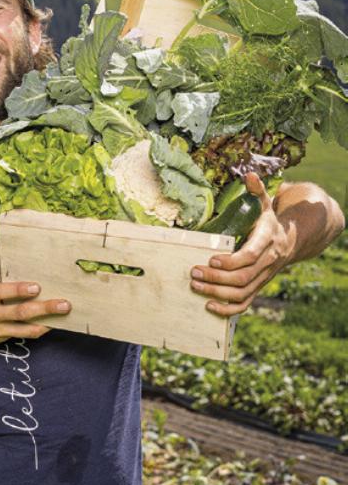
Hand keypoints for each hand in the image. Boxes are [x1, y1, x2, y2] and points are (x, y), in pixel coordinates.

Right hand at [0, 267, 70, 349]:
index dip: (19, 290)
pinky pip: (21, 335)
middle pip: (19, 312)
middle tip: (64, 304)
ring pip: (23, 329)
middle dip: (44, 308)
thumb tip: (11, 256)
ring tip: (63, 317)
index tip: (37, 287)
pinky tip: (49, 325)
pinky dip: (36, 330)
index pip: (0, 292)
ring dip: (45, 323)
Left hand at [190, 173, 294, 316]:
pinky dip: (228, 309)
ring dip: (217, 293)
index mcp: (267, 240)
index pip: (251, 255)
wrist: (290, 241)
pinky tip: (209, 307)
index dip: (232, 260)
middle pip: (243, 276)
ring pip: (242, 292)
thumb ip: (256, 190)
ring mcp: (263, 277)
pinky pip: (245, 303)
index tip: (212, 259)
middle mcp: (267, 262)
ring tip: (195, 286)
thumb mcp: (264, 203)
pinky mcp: (257, 287)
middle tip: (193, 272)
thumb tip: (250, 175)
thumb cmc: (268, 221)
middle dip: (216, 277)